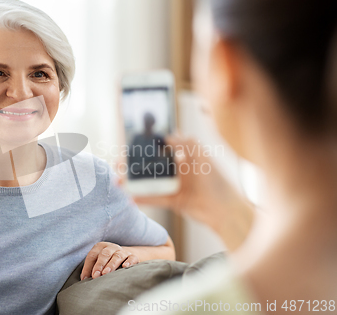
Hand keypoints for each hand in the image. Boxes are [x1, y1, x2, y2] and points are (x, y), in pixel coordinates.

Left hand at [80, 242, 138, 279]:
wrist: (126, 256)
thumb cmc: (107, 262)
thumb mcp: (98, 262)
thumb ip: (91, 269)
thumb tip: (84, 280)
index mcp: (101, 247)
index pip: (92, 255)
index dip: (88, 266)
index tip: (85, 278)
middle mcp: (111, 247)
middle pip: (104, 254)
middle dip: (99, 265)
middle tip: (95, 276)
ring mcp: (123, 251)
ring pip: (117, 256)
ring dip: (111, 264)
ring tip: (106, 273)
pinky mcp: (133, 256)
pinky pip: (132, 258)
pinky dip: (129, 262)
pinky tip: (125, 267)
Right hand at [131, 134, 254, 250]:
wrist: (225, 210)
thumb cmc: (217, 180)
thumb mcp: (202, 155)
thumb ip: (185, 143)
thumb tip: (167, 135)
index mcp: (185, 155)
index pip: (162, 146)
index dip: (147, 145)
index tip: (130, 144)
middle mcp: (178, 169)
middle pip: (151, 164)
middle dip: (134, 164)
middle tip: (119, 163)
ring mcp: (174, 186)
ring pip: (149, 182)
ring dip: (133, 181)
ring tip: (118, 180)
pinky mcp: (173, 202)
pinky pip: (154, 199)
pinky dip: (142, 198)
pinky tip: (130, 197)